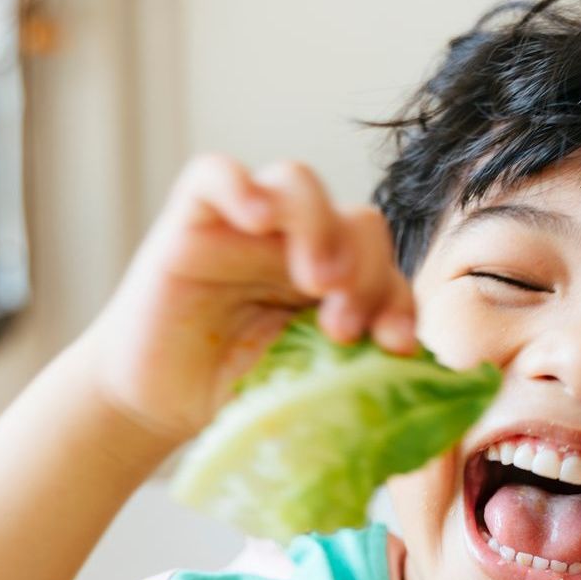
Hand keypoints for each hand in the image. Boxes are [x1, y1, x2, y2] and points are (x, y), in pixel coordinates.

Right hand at [79, 155, 416, 445]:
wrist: (153, 404)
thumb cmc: (231, 396)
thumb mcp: (305, 390)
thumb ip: (356, 379)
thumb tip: (427, 396)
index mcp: (337, 283)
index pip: (387, 268)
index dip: (400, 300)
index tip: (394, 345)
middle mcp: (297, 245)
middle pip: (357, 222)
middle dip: (367, 271)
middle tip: (343, 326)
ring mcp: (245, 227)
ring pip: (299, 183)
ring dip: (319, 226)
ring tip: (316, 280)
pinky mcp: (192, 220)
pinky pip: (215, 174)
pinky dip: (239, 185)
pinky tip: (255, 217)